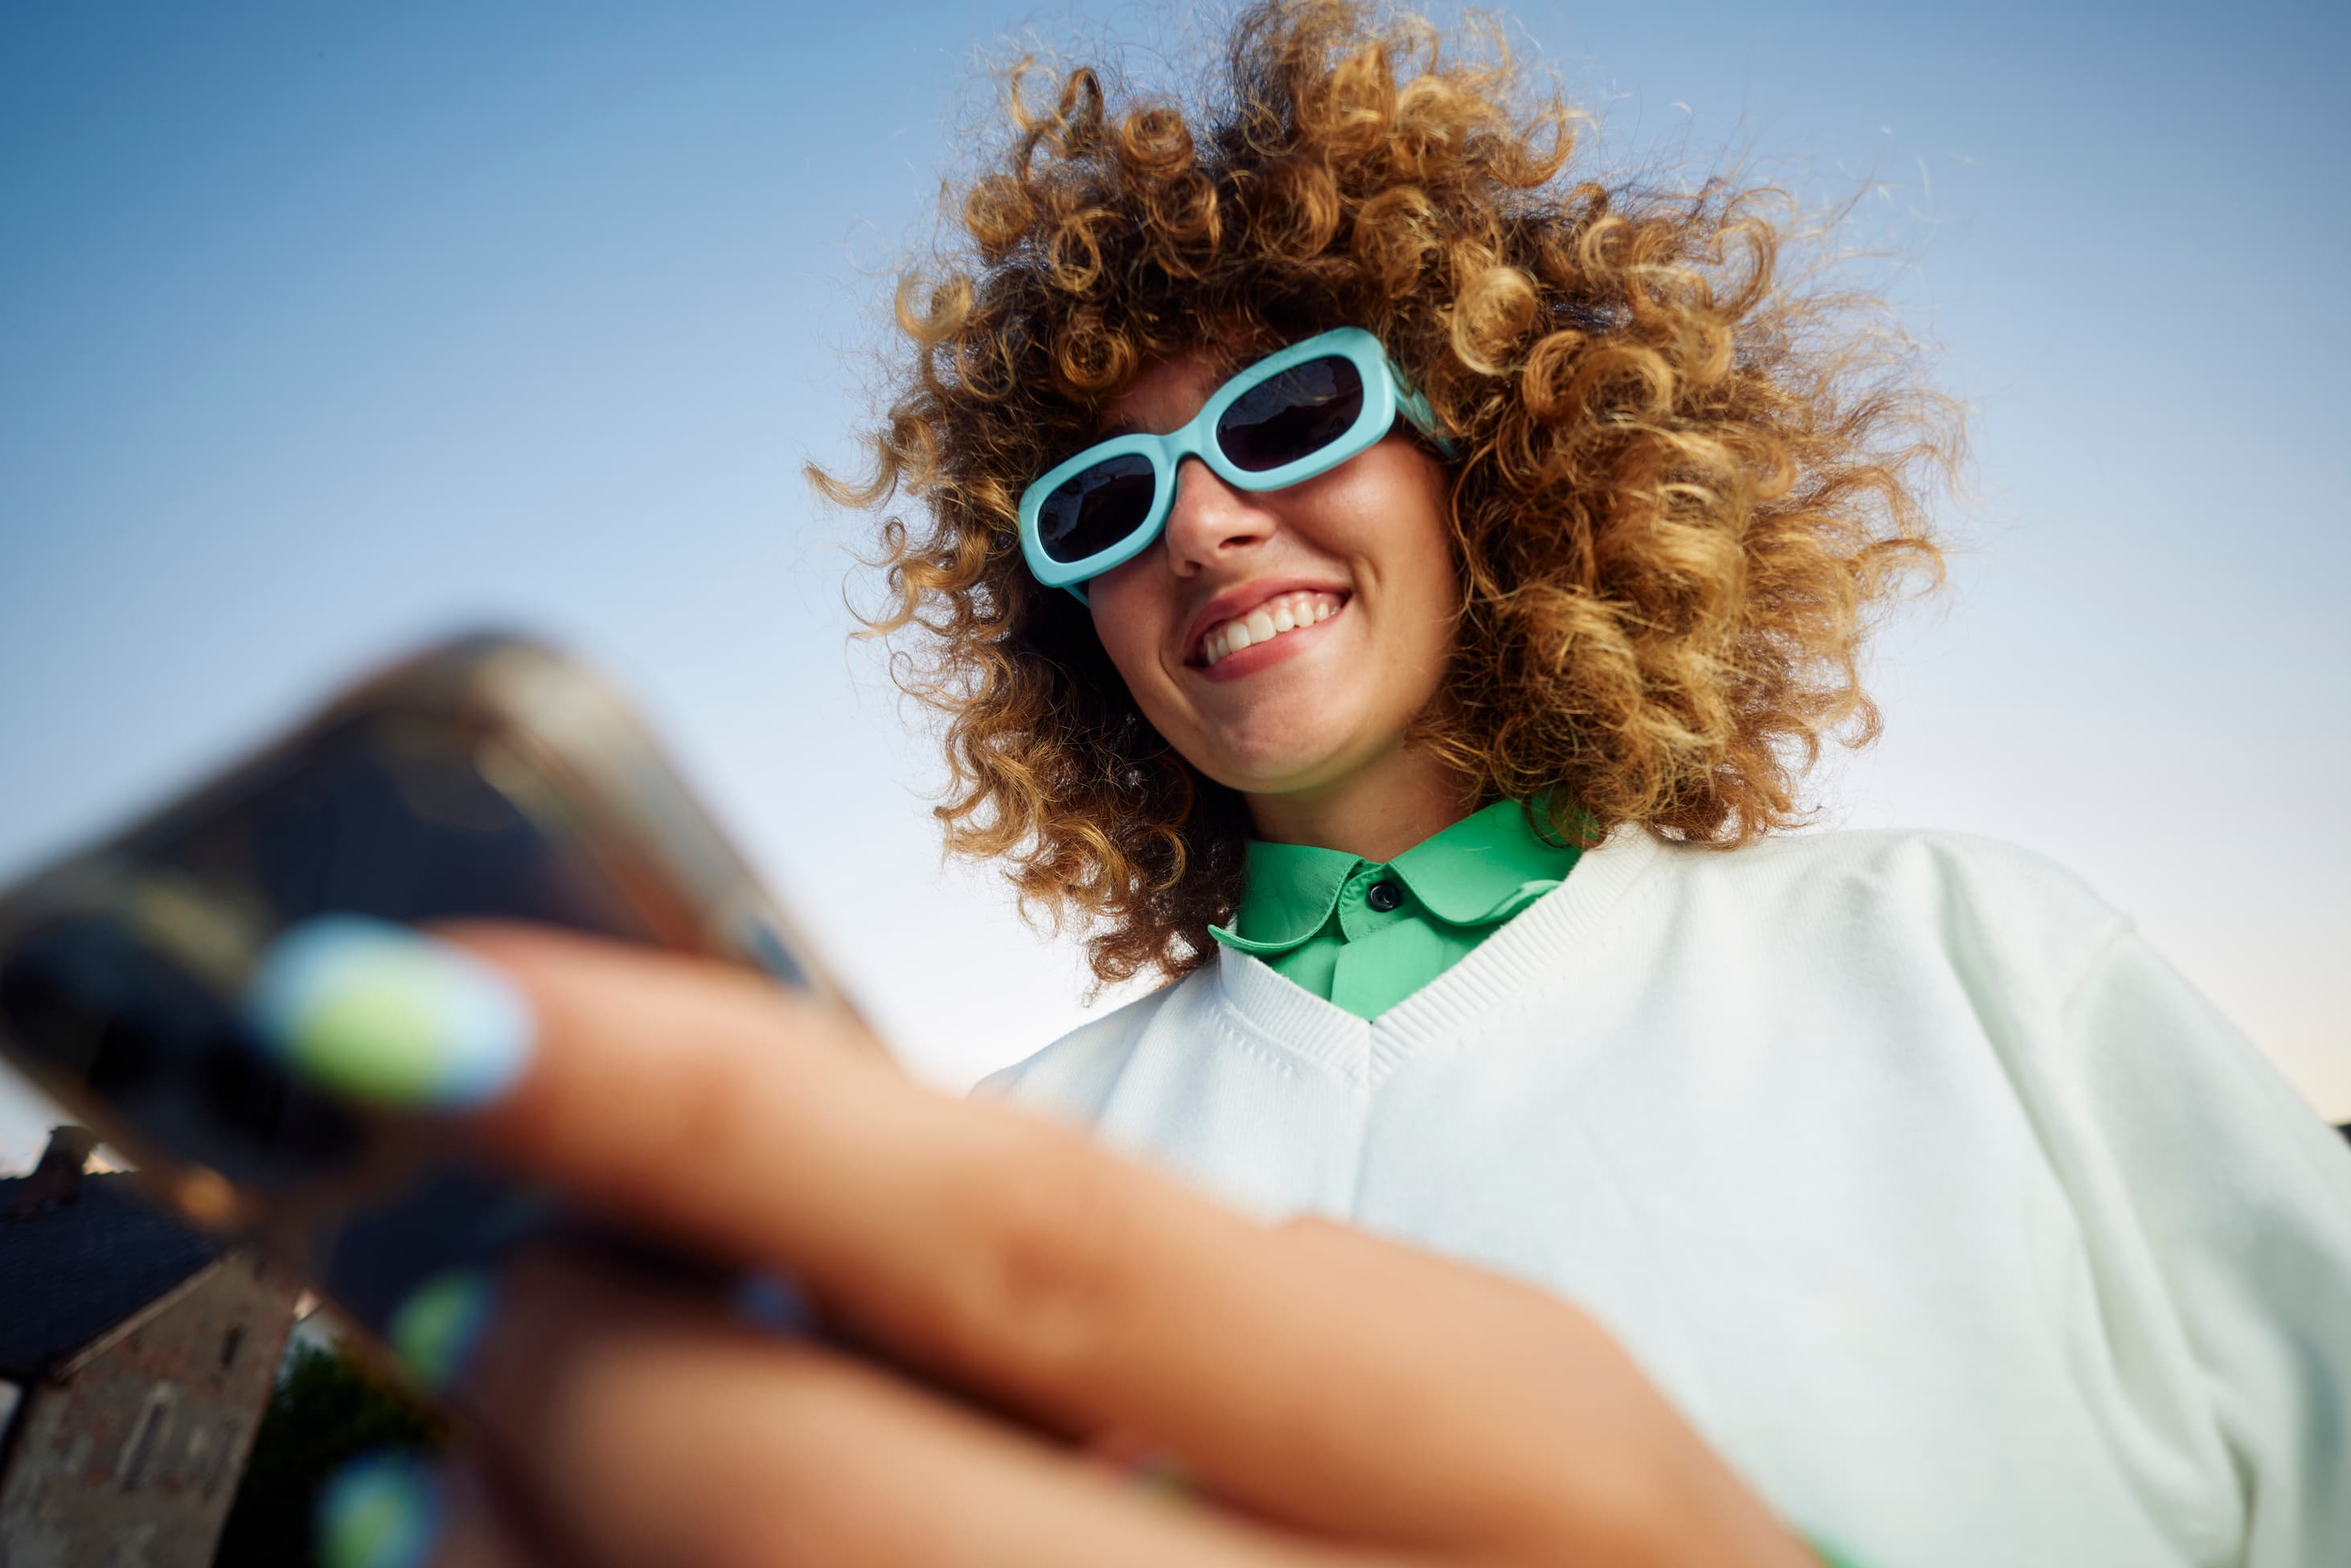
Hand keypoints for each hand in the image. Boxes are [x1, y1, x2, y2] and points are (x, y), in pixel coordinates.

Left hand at [280, 922, 1821, 1567]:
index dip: (689, 1100)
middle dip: (566, 1361)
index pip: (1021, 1231)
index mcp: (1491, 1468)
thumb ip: (1156, 1299)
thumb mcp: (1450, 1396)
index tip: (426, 1000)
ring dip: (519, 1533)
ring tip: (532, 1452)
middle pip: (793, 1496)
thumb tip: (762, 1211)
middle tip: (529, 1291)